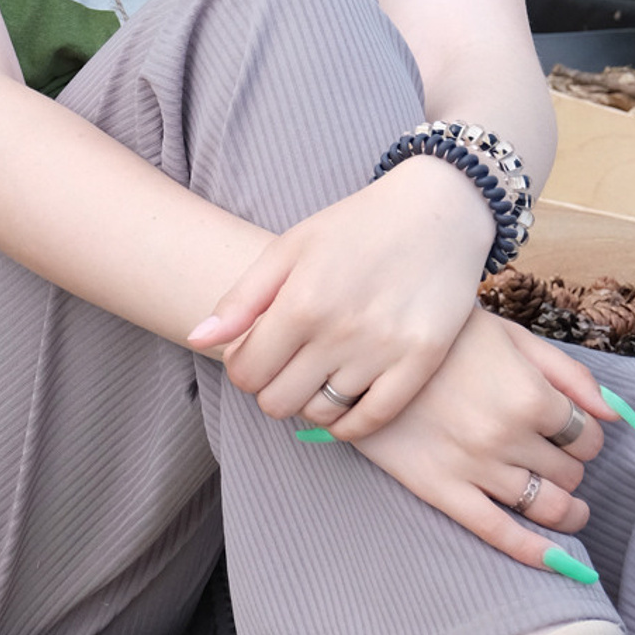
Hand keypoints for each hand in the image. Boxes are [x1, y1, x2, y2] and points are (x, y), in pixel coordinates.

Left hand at [188, 157, 499, 434]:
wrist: (436, 211)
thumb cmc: (354, 227)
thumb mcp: (289, 249)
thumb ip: (241, 299)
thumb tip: (198, 339)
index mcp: (301, 302)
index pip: (246, 374)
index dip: (242, 368)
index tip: (256, 353)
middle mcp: (341, 332)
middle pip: (278, 402)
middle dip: (271, 387)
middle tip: (285, 364)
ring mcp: (384, 351)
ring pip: (322, 415)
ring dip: (310, 401)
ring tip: (317, 373)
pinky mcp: (421, 363)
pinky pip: (371, 421)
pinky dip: (350, 423)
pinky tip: (343, 400)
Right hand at [352, 308, 619, 570]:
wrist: (364, 350)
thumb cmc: (443, 336)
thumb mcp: (509, 335)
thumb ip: (568, 372)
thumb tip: (616, 414)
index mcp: (529, 395)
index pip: (587, 437)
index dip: (584, 436)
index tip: (568, 432)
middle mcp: (508, 436)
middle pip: (570, 473)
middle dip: (568, 466)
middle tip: (551, 456)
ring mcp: (476, 467)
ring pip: (547, 506)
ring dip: (566, 509)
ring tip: (564, 505)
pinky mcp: (442, 489)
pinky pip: (499, 533)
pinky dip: (535, 553)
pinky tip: (560, 562)